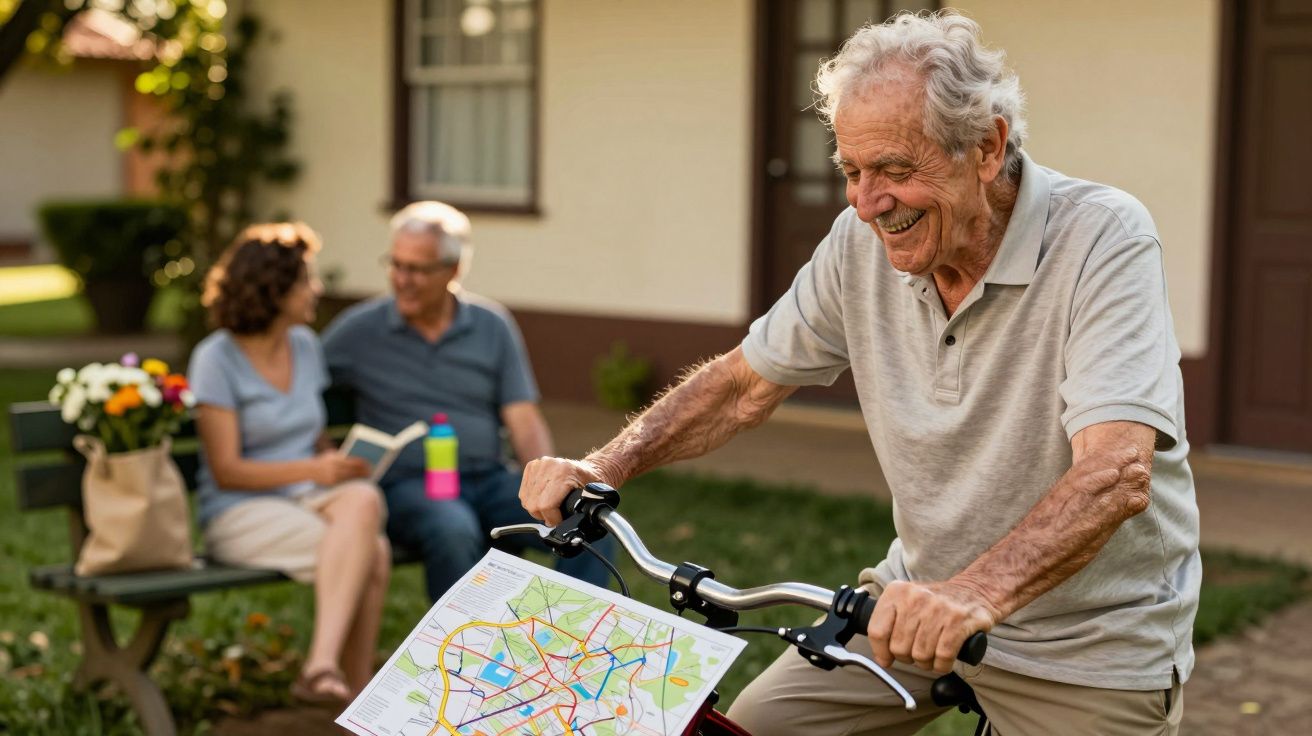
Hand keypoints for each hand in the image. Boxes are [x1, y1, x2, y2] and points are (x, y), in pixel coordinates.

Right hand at [310, 451, 370, 486]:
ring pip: (350, 478)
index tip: (370, 463)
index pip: (353, 461)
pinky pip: (345, 483)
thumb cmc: (323, 460)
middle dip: (363, 471)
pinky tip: (357, 481)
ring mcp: (333, 476)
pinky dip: (352, 481)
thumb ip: (343, 456)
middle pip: (353, 470)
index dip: (363, 463)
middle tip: (371, 471)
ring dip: (359, 478)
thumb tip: (358, 459)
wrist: (308, 470)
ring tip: (366, 477)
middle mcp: (335, 468)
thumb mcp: (332, 455)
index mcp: (336, 459)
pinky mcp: (331, 483)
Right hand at [518, 456, 608, 525]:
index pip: (546, 504)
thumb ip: (581, 511)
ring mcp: (538, 465)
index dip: (552, 519)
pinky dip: (532, 501)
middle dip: (544, 516)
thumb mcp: (592, 498)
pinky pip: (523, 493)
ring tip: (551, 508)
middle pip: (533, 504)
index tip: (559, 522)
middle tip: (555, 517)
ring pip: (526, 500)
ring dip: (537, 509)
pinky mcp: (532, 467)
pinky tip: (544, 500)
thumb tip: (572, 528)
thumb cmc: (592, 484)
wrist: (590, 468)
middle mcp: (548, 466)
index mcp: (564, 472)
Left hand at [867, 580, 998, 673]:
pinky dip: (942, 665)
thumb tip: (882, 659)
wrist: (976, 590)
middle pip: (899, 648)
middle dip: (908, 658)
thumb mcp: (908, 601)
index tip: (887, 658)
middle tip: (918, 652)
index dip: (881, 651)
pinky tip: (944, 661)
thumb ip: (890, 625)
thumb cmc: (937, 603)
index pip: (877, 630)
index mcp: (898, 591)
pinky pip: (943, 656)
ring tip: (933, 654)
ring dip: (927, 663)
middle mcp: (916, 598)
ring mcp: (938, 609)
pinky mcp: (959, 622)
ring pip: (920, 655)